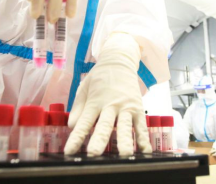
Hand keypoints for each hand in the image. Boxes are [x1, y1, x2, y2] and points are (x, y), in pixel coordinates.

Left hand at [64, 33, 150, 155]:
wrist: (119, 61)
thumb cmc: (99, 77)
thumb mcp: (84, 88)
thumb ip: (78, 108)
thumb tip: (72, 126)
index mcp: (95, 101)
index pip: (83, 123)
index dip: (76, 138)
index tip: (69, 152)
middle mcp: (110, 105)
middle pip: (104, 125)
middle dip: (99, 140)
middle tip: (94, 154)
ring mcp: (126, 107)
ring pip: (125, 126)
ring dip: (124, 141)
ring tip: (125, 155)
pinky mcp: (138, 108)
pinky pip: (141, 125)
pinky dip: (143, 139)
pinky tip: (145, 151)